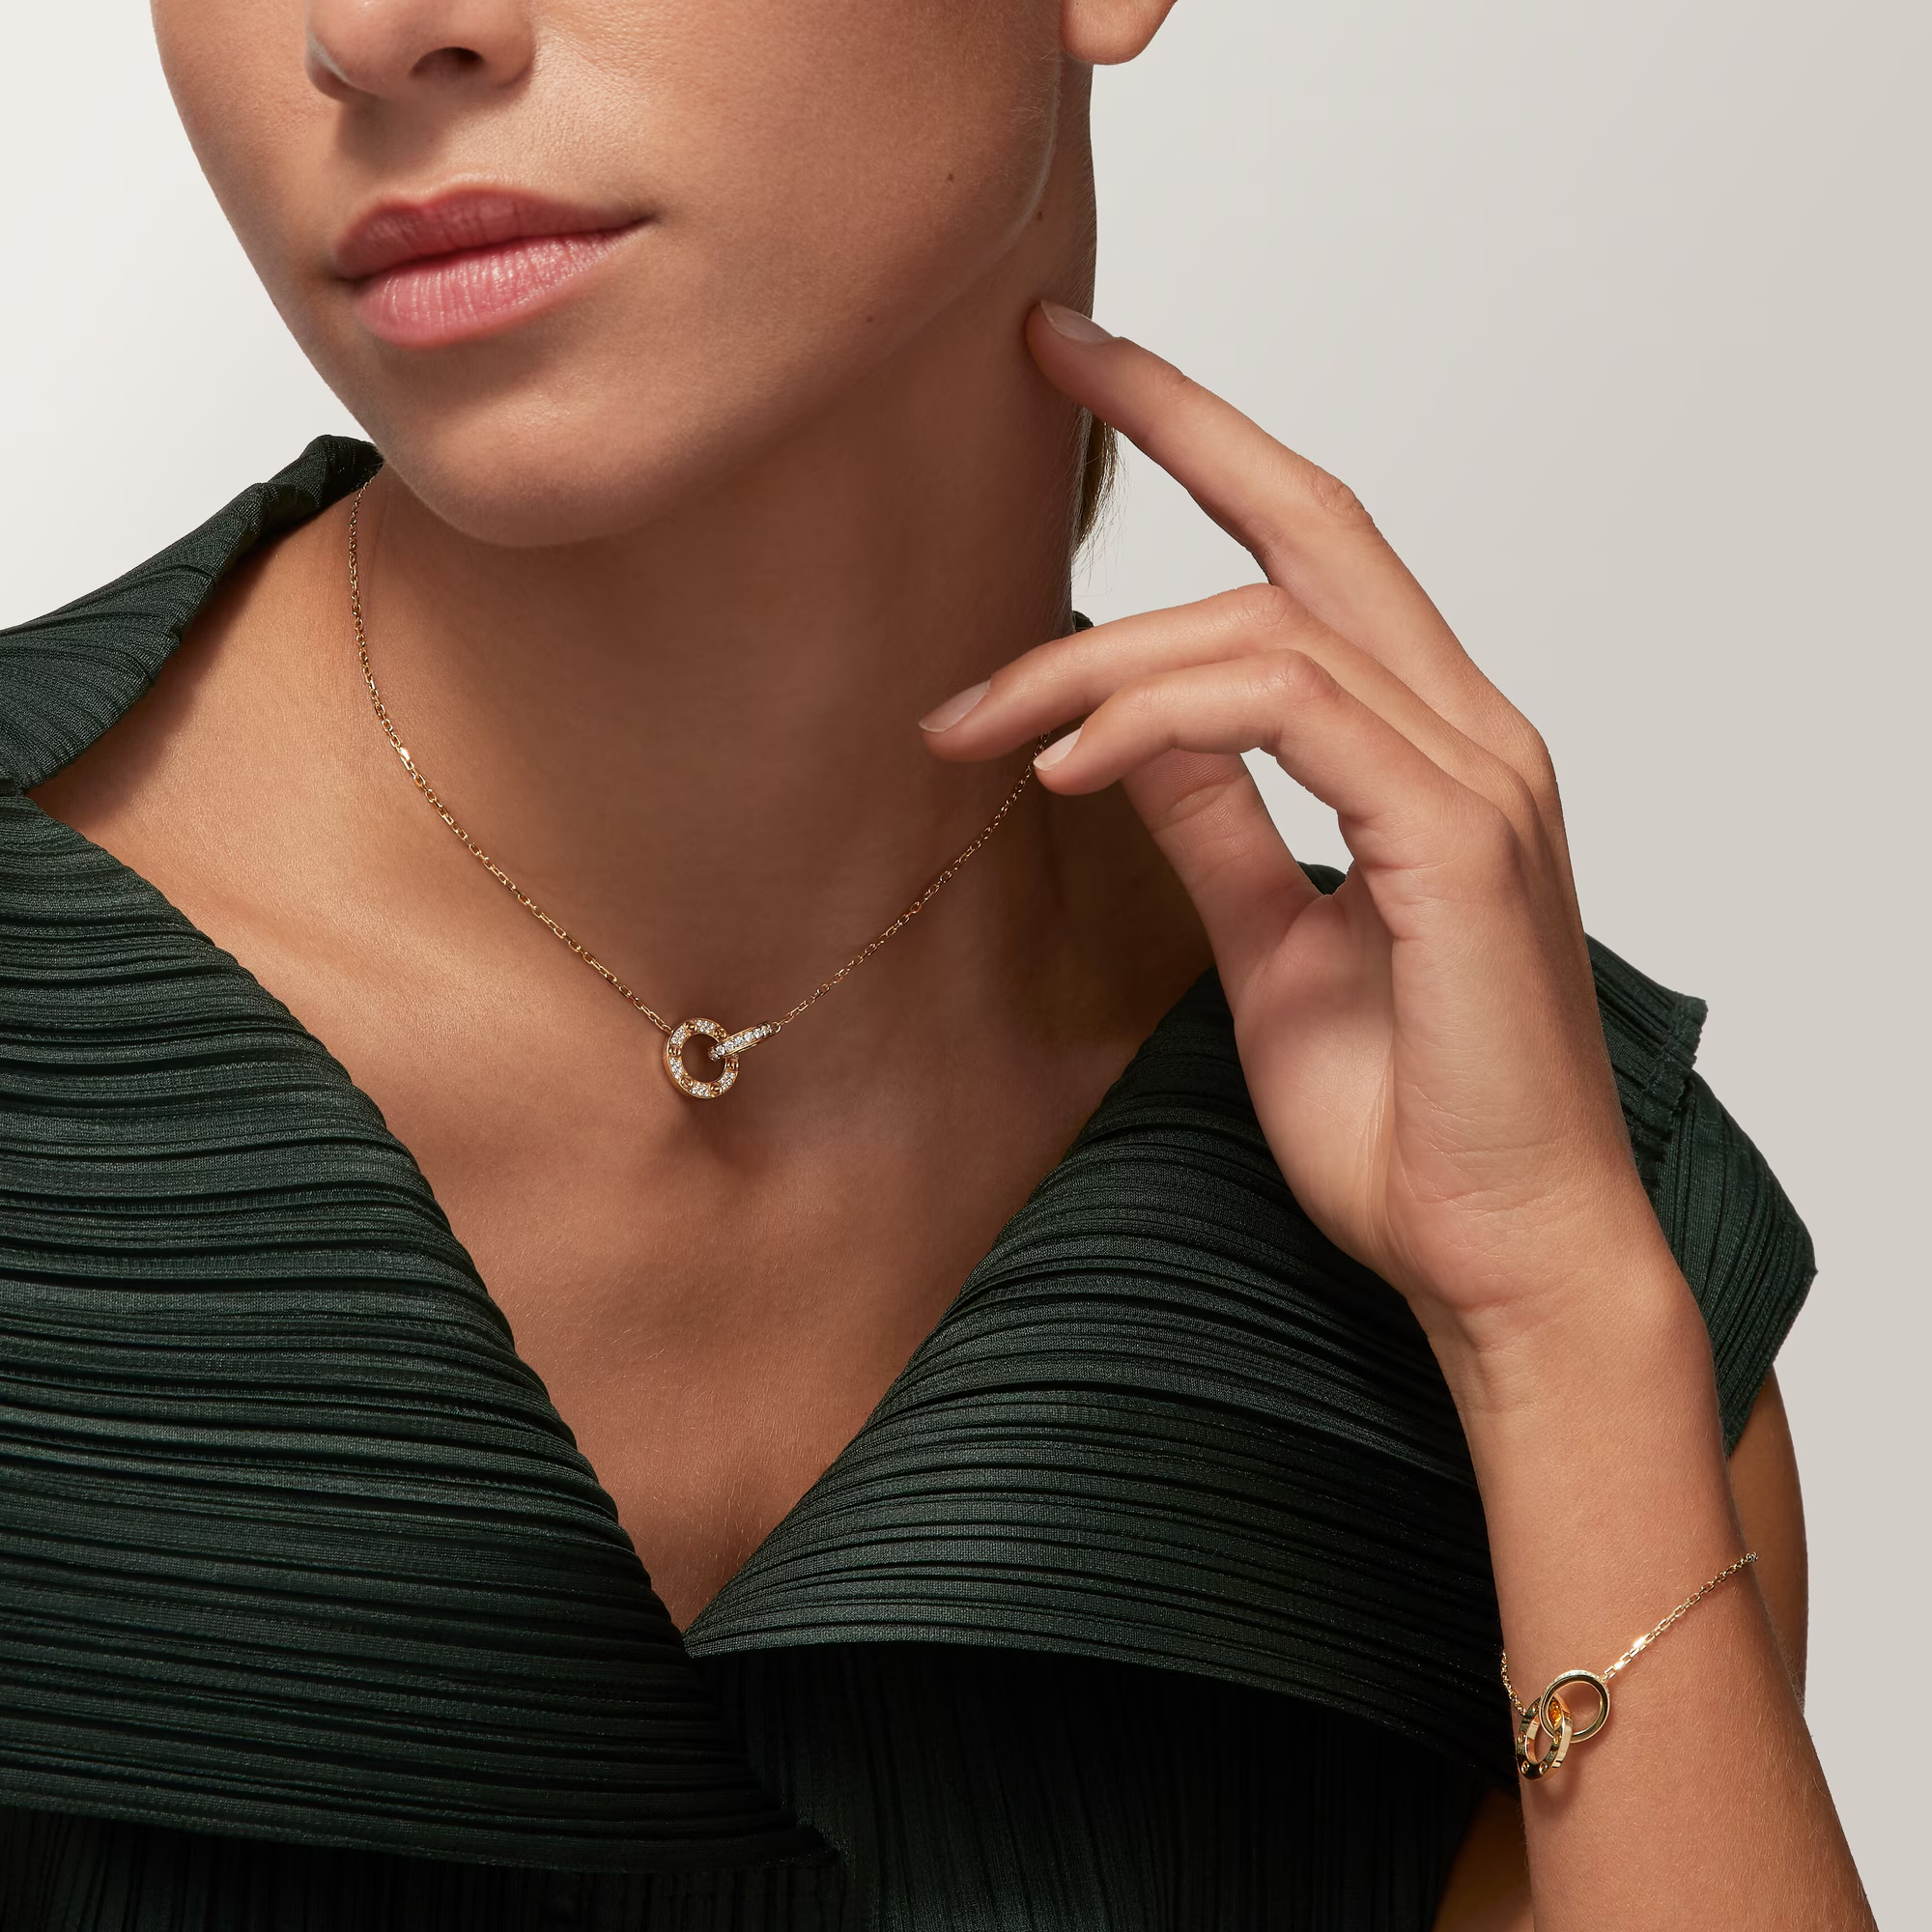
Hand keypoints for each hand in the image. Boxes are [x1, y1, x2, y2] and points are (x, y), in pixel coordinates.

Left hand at [923, 302, 1685, 1385]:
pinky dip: (1166, 718)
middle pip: (1311, 523)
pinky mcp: (1459, 841)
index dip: (1210, 439)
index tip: (1086, 369)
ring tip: (978, 725)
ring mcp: (1477, 777)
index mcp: (1430, 749)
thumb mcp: (1272, 947)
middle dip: (1178, 419)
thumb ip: (1217, 826)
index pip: (1315, 549)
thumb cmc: (1407, 1123)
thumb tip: (1133, 734)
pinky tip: (1065, 768)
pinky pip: (1294, 712)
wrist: (1499, 1259)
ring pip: (1273, 624)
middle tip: (1034, 362)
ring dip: (1101, 658)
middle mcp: (1470, 732)